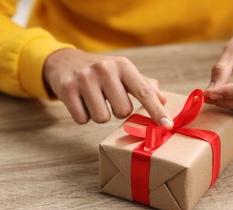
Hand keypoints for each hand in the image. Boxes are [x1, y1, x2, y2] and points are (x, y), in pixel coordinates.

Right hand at [43, 48, 172, 127]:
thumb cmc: (102, 71)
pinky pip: (83, 119)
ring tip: (94, 99)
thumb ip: (144, 86)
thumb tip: (163, 100)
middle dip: (118, 111)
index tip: (167, 125)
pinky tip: (80, 101)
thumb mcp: (124, 72)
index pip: (144, 92)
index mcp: (123, 66)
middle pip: (122, 111)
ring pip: (102, 118)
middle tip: (108, 98)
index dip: (156, 110)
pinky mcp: (67, 89)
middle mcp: (104, 69)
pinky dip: (83, 116)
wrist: (65, 62)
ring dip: (100, 115)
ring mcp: (84, 78)